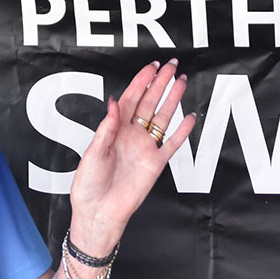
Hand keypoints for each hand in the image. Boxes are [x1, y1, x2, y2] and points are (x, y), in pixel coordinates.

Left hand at [68, 59, 195, 254]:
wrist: (99, 213)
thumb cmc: (89, 185)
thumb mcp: (92, 153)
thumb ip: (107, 128)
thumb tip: (115, 101)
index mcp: (114, 130)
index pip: (131, 99)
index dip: (141, 81)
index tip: (153, 66)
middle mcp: (131, 136)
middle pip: (149, 103)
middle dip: (160, 83)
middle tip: (172, 66)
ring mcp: (145, 149)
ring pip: (163, 118)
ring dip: (172, 100)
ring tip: (182, 82)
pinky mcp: (155, 165)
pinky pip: (171, 145)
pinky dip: (181, 132)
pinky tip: (190, 118)